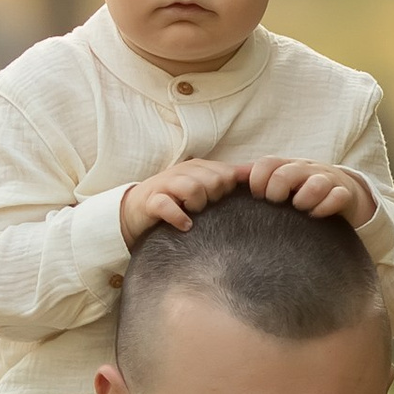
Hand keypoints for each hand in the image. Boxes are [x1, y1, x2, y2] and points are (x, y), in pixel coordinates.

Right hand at [119, 158, 248, 248]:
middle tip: (206, 209)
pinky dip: (178, 216)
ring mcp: (165, 185)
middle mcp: (183, 172)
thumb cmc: (177, 201)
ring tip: (195, 215)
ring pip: (193, 188)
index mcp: (199, 168)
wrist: (135, 211)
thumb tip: (259, 172)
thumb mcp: (204, 187)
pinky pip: (167, 205)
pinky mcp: (150, 202)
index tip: (225, 203)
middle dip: (215, 197)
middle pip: (214, 180)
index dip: (230, 190)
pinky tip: (185, 226)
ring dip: (198, 205)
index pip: (227, 173)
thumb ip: (229, 178)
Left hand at [242, 154, 375, 226]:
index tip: (257, 197)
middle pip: (286, 173)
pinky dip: (326, 206)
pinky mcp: (344, 193)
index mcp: (287, 165)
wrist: (342, 191)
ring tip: (300, 209)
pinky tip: (317, 215)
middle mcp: (306, 169)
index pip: (266, 164)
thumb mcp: (281, 183)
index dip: (257, 180)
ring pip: (316, 183)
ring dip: (304, 199)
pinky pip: (338, 196)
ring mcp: (327, 179)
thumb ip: (259, 181)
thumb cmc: (302, 190)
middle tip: (277, 204)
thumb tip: (228, 180)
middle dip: (277, 190)